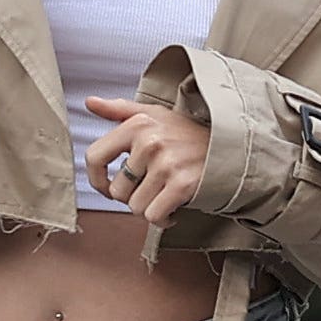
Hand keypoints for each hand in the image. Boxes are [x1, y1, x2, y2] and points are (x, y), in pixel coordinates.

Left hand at [74, 94, 213, 221]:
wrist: (230, 148)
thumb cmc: (187, 134)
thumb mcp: (154, 114)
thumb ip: (119, 110)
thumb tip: (89, 102)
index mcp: (136, 124)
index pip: (94, 157)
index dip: (96, 179)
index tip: (107, 186)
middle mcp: (149, 142)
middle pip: (117, 191)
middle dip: (132, 196)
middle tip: (151, 188)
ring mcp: (166, 164)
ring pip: (135, 207)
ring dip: (149, 208)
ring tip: (164, 196)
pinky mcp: (182, 185)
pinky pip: (154, 216)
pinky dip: (163, 218)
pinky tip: (173, 208)